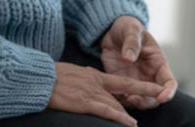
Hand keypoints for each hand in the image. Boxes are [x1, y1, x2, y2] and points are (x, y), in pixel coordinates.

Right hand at [49, 62, 163, 126]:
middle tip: (149, 108)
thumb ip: (85, 78)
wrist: (40, 78)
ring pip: (116, 105)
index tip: (154, 90)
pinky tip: (129, 123)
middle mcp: (96, 83)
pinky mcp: (84, 103)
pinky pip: (107, 111)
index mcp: (94, 75)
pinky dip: (120, 118)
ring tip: (135, 125)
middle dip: (136, 102)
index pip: (122, 82)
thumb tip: (90, 80)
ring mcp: (91, 93)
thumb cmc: (51, 76)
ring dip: (127, 116)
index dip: (140, 86)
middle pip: (122, 96)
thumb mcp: (73, 73)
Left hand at [99, 15, 177, 108]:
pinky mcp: (122, 84)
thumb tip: (129, 58)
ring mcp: (136, 81)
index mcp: (158, 62)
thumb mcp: (131, 29)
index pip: (169, 81)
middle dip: (149, 102)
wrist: (112, 32)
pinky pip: (125, 99)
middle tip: (135, 99)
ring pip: (141, 101)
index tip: (163, 97)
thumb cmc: (127, 28)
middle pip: (156, 97)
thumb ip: (132, 42)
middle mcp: (149, 75)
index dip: (168, 91)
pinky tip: (114, 97)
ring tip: (125, 98)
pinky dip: (122, 102)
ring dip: (135, 104)